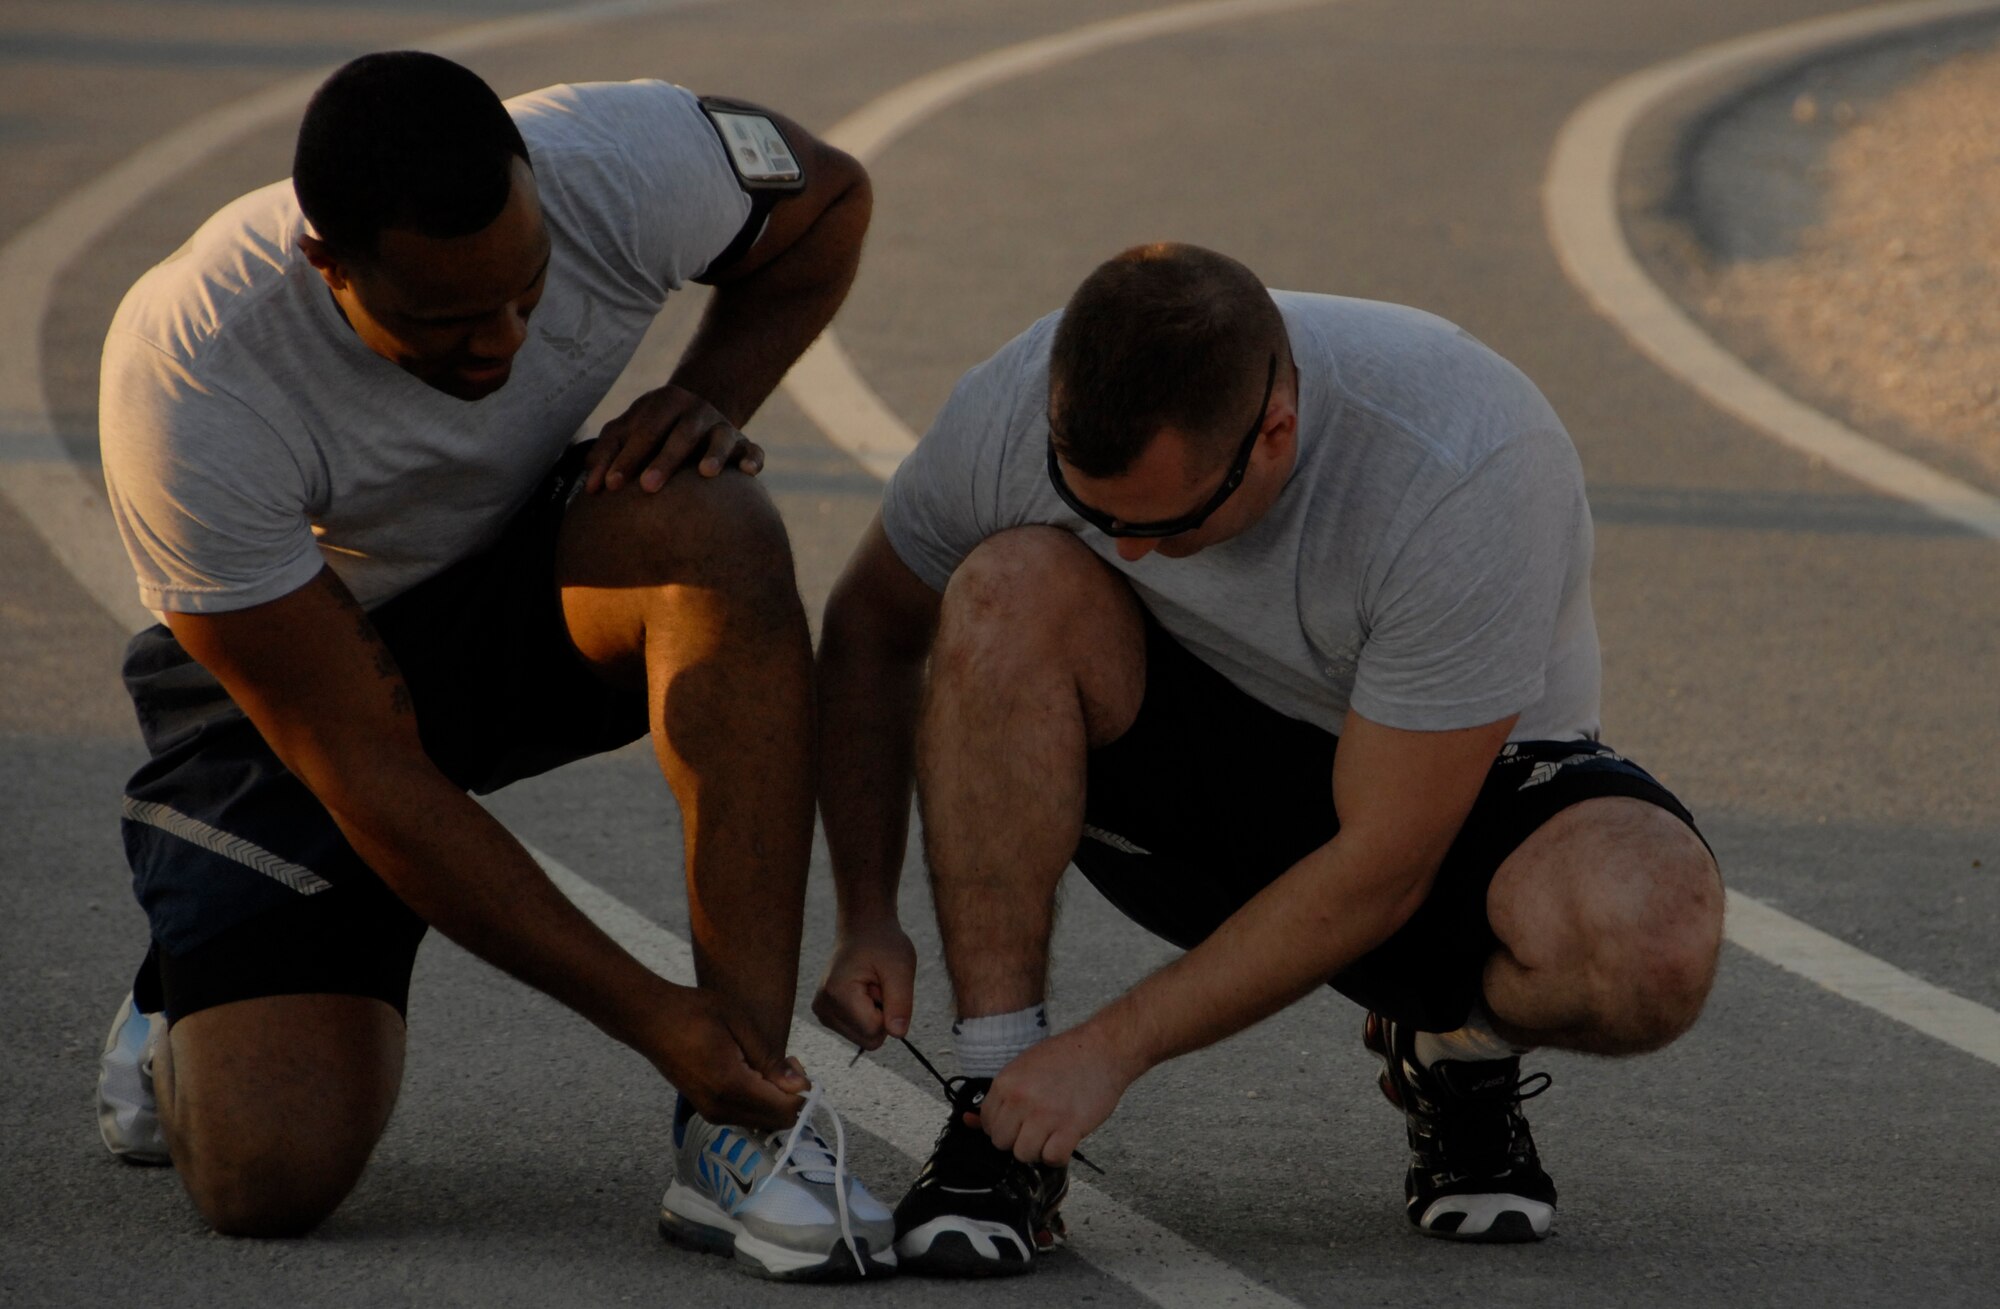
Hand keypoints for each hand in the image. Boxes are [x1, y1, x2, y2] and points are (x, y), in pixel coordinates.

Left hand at [584, 384, 763, 492]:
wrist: (698, 413)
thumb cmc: (653, 430)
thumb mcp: (629, 431)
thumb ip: (606, 452)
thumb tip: (591, 487)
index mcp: (664, 404)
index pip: (643, 431)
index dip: (625, 457)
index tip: (610, 486)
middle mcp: (696, 411)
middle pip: (680, 435)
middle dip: (663, 461)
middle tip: (647, 487)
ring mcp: (722, 426)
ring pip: (720, 438)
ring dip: (714, 454)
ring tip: (705, 472)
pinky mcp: (745, 443)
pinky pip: (753, 450)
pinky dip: (752, 459)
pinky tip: (748, 472)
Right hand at [650, 985, 807, 1130]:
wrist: (650, 1019)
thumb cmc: (694, 1012)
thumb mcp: (739, 1023)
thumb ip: (770, 1059)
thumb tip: (800, 1087)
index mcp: (730, 1086)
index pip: (784, 1109)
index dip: (800, 1090)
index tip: (793, 1061)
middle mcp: (720, 1108)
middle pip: (776, 1121)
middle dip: (790, 1096)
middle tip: (784, 1062)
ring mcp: (711, 1113)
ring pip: (762, 1121)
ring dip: (775, 1099)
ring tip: (765, 1063)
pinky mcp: (707, 1110)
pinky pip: (746, 1115)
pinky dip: (759, 1100)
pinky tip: (752, 1072)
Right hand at [812, 918, 916, 1050]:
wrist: (863, 929)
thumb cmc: (883, 943)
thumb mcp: (901, 968)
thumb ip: (901, 1003)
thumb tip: (898, 1035)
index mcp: (837, 994)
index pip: (874, 1032)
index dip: (889, 1012)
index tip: (883, 985)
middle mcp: (822, 1007)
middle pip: (868, 1040)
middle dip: (881, 1016)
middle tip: (878, 985)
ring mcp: (821, 1013)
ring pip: (863, 1038)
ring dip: (874, 1014)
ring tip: (870, 985)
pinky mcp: (826, 1015)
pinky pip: (857, 1032)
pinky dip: (866, 1014)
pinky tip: (863, 990)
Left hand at [976, 1023, 1136, 1164]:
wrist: (1103, 1048)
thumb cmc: (1066, 1056)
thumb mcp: (1024, 1067)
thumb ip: (999, 1096)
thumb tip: (969, 1121)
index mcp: (1005, 1082)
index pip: (987, 1123)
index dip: (1003, 1126)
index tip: (1018, 1122)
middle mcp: (1020, 1099)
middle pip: (1002, 1143)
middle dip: (1018, 1139)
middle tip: (1036, 1128)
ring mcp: (1044, 1115)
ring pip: (1024, 1155)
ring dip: (1038, 1149)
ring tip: (1051, 1133)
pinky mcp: (1069, 1127)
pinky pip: (1052, 1159)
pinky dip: (1058, 1156)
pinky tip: (1065, 1140)